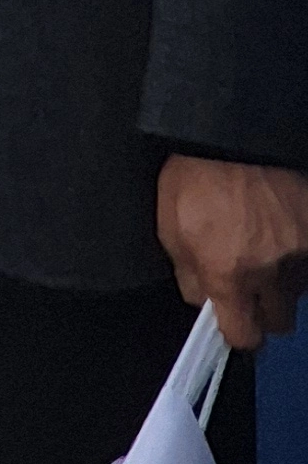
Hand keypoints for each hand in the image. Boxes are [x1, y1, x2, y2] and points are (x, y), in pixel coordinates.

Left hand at [159, 154, 307, 348]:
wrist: (229, 128)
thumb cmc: (193, 173)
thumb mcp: (169, 225)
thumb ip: (187, 273)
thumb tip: (200, 299)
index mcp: (227, 274)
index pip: (244, 336)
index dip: (237, 332)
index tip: (233, 323)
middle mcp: (269, 272)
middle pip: (279, 322)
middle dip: (264, 310)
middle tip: (250, 285)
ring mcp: (299, 252)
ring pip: (298, 291)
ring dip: (282, 280)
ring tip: (264, 248)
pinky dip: (298, 253)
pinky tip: (280, 231)